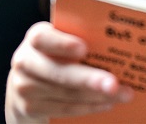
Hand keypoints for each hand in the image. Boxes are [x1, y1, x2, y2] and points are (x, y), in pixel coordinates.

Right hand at [5, 22, 132, 122]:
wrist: (27, 84)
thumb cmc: (55, 57)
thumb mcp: (61, 44)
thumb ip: (78, 41)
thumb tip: (116, 45)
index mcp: (36, 38)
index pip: (42, 38)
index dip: (62, 44)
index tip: (84, 49)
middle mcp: (25, 61)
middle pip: (58, 72)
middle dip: (89, 79)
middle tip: (114, 84)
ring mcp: (24, 87)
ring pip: (65, 94)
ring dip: (96, 96)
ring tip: (121, 95)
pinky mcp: (28, 108)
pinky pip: (63, 109)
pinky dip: (87, 107)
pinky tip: (106, 104)